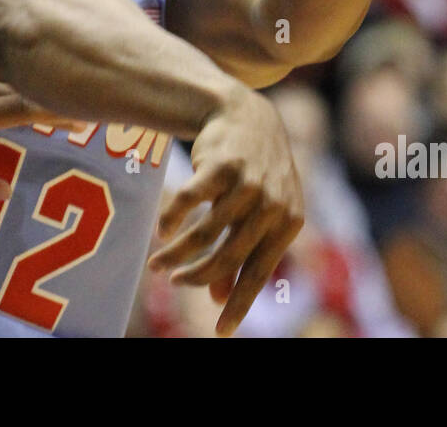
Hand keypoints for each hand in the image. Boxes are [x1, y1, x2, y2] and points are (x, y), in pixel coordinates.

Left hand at [0, 42, 82, 199]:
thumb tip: (5, 191)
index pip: (22, 110)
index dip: (55, 111)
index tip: (82, 115)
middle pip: (21, 81)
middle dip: (53, 86)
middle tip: (85, 91)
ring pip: (3, 61)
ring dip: (30, 66)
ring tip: (57, 71)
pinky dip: (3, 52)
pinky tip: (20, 51)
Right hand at [147, 90, 304, 335]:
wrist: (245, 114)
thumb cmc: (255, 172)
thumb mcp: (260, 211)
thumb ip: (244, 251)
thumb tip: (217, 298)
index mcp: (289, 221)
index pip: (260, 272)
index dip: (239, 303)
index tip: (220, 332)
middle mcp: (272, 204)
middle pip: (229, 256)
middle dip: (197, 277)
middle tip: (175, 283)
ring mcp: (247, 183)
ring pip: (205, 233)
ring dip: (177, 253)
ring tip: (157, 263)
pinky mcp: (221, 164)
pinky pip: (189, 202)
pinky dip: (172, 220)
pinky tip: (163, 230)